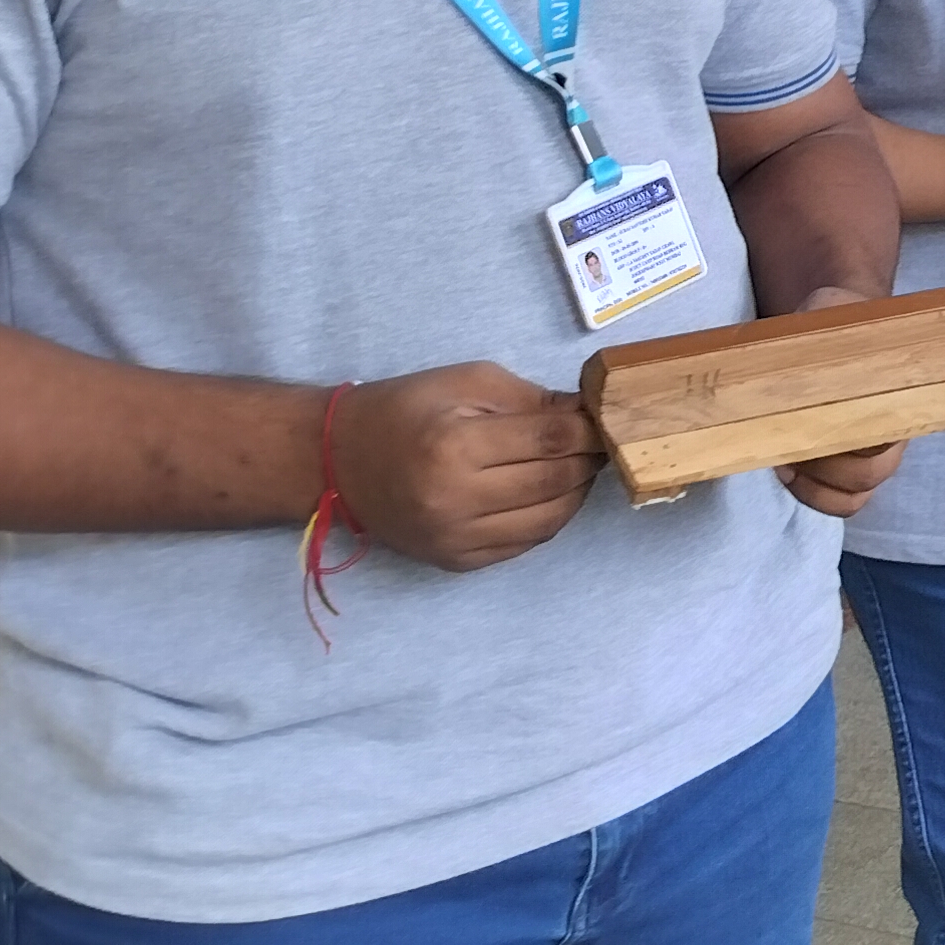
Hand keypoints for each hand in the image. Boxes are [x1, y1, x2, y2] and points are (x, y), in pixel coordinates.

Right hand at [330, 359, 603, 570]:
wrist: (339, 460)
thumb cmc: (405, 409)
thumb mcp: (467, 383)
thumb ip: (531, 398)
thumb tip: (586, 413)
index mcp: (456, 446)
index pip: (551, 440)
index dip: (588, 429)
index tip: (604, 418)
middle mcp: (455, 500)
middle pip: (555, 482)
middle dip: (589, 460)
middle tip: (601, 442)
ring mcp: (454, 538)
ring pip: (548, 521)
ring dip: (576, 493)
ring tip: (580, 468)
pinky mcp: (454, 562)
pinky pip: (523, 545)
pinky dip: (548, 520)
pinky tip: (551, 495)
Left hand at [778, 283, 906, 518]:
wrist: (842, 331)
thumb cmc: (838, 322)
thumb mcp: (832, 310)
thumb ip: (827, 316)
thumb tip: (808, 325)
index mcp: (901, 390)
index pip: (890, 431)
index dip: (857, 439)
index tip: (817, 423)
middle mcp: (894, 430)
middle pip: (873, 472)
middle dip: (827, 466)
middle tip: (791, 444)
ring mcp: (874, 455)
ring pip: (858, 493)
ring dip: (816, 486)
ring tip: (784, 462)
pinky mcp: (849, 469)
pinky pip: (843, 502)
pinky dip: (814, 496)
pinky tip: (787, 471)